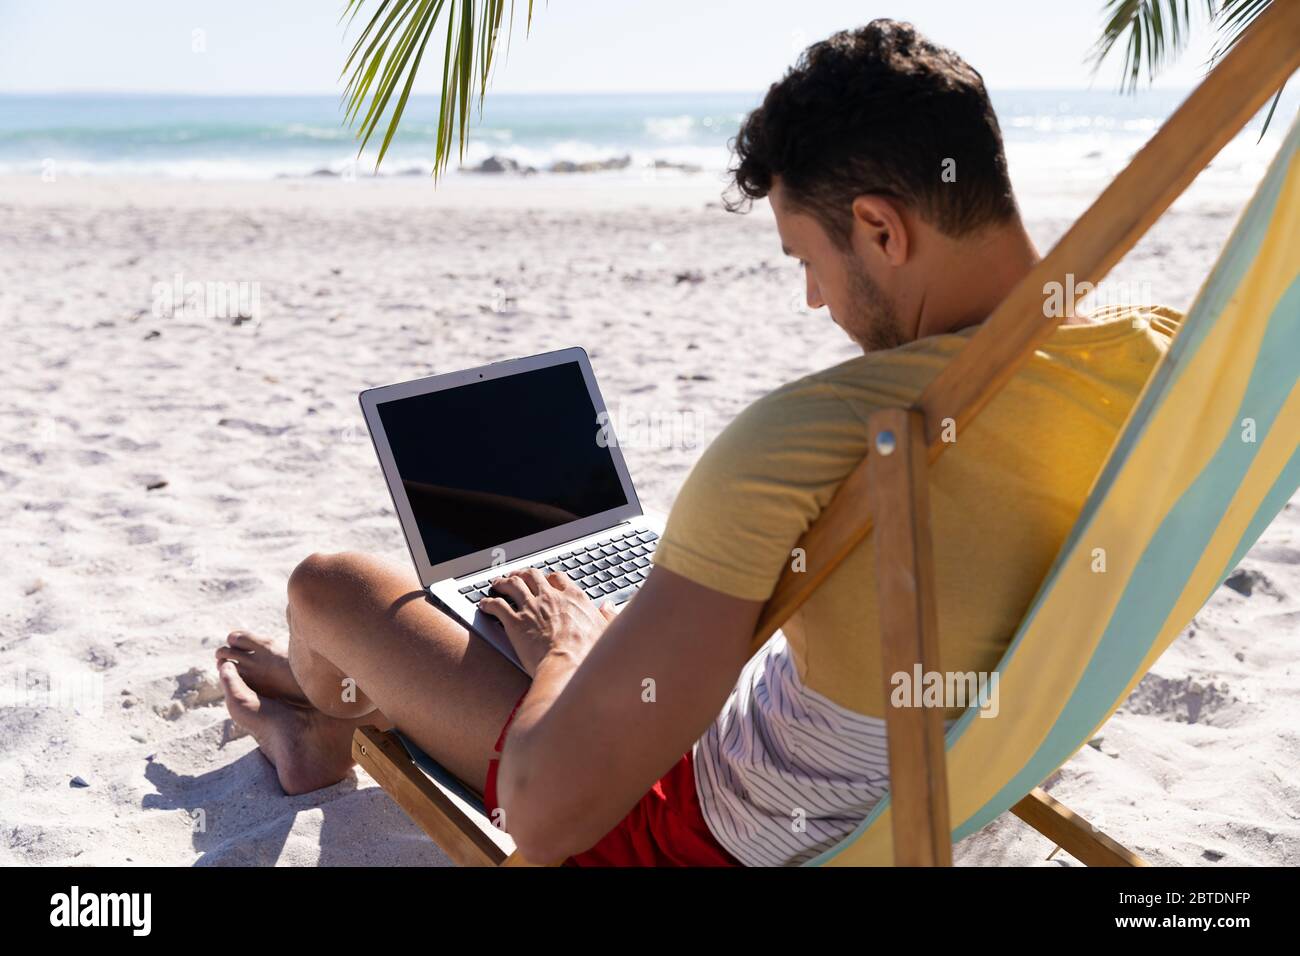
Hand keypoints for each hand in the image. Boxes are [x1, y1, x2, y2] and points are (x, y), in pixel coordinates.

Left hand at [479, 568, 616, 675]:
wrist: (567, 667)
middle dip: (523, 574)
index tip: (547, 581)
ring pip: (512, 584)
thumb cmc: (588, 655)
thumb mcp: (606, 632)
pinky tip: (484, 604)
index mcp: (573, 597)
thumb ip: (607, 616)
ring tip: (497, 584)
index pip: (558, 578)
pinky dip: (489, 603)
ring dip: (503, 582)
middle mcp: (550, 597)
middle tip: (517, 576)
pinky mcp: (514, 621)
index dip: (550, 578)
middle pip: (533, 575)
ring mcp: (530, 607)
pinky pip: (497, 605)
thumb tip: (609, 607)